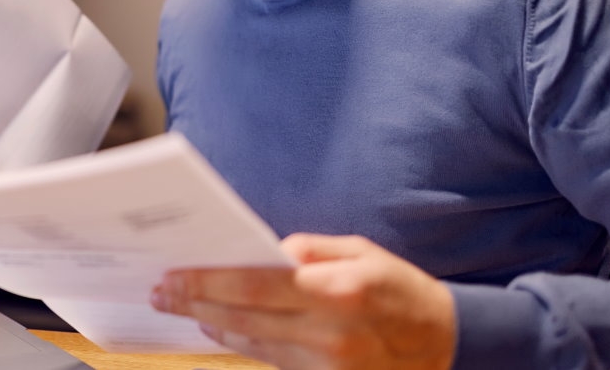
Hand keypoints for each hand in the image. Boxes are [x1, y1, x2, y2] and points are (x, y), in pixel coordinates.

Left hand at [151, 233, 454, 369]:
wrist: (448, 345)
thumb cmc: (401, 291)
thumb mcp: (362, 253)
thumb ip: (310, 250)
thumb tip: (264, 251)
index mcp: (338, 292)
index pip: (255, 286)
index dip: (208, 282)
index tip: (174, 275)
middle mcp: (329, 334)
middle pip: (243, 318)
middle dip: (195, 303)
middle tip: (161, 292)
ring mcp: (326, 366)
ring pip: (251, 344)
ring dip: (211, 324)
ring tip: (181, 306)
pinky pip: (270, 360)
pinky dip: (240, 343)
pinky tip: (219, 327)